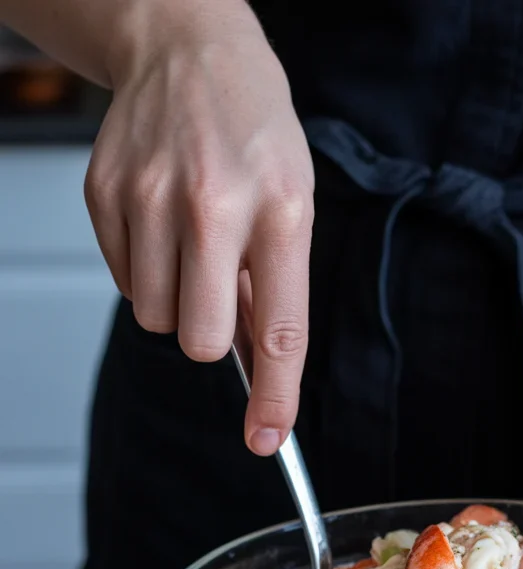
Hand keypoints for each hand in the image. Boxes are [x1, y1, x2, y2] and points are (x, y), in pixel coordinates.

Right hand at [84, 8, 313, 454]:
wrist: (186, 50)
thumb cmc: (253, 133)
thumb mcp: (293, 203)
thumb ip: (274, 289)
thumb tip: (255, 370)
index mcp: (280, 211)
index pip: (280, 330)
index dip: (274, 396)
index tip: (267, 439)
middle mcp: (212, 206)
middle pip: (198, 340)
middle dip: (209, 334)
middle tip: (219, 292)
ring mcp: (149, 198)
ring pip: (153, 318)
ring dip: (174, 301)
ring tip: (192, 245)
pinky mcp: (103, 195)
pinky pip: (121, 281)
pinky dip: (144, 269)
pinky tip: (162, 224)